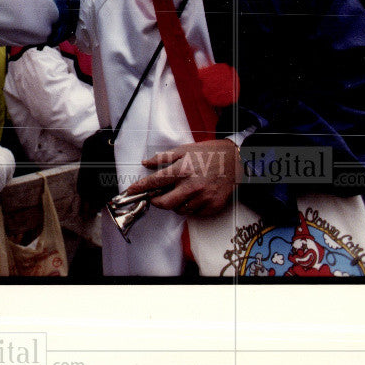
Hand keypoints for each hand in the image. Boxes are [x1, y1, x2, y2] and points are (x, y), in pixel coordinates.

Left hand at [124, 139, 241, 217]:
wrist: (234, 160)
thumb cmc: (208, 153)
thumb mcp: (184, 150)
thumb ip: (163, 158)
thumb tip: (145, 163)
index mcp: (183, 170)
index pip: (155, 182)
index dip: (140, 188)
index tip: (130, 191)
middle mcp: (192, 185)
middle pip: (165, 204)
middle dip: (157, 202)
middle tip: (156, 197)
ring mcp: (204, 197)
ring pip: (179, 210)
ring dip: (175, 204)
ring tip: (181, 192)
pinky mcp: (213, 205)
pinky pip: (194, 213)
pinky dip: (190, 207)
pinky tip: (194, 196)